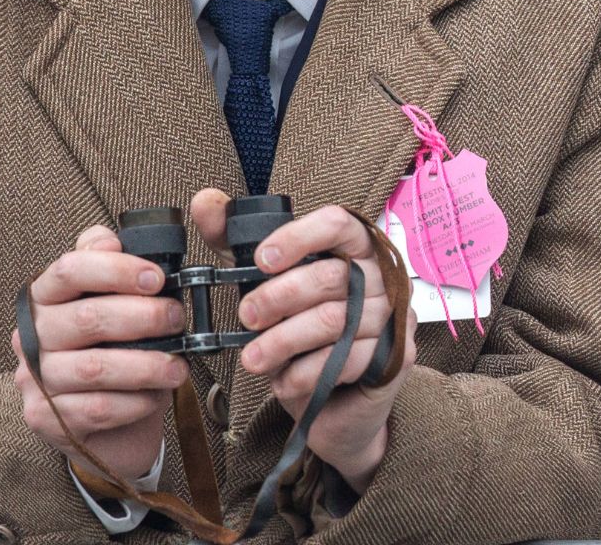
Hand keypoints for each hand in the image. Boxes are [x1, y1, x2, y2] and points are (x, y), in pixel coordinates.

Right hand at [11, 224, 190, 481]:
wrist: (105, 424)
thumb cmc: (114, 352)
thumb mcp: (115, 305)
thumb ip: (112, 269)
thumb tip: (110, 241)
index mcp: (46, 298)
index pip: (70, 269)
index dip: (116, 270)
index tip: (158, 279)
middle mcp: (30, 336)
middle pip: (87, 318)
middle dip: (144, 317)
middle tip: (179, 320)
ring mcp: (33, 379)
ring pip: (93, 368)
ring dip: (146, 366)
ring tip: (178, 368)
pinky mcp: (44, 418)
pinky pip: (95, 408)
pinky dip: (134, 402)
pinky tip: (154, 398)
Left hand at [193, 189, 410, 492]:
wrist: (335, 399)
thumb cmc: (301, 331)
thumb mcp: (264, 283)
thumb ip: (236, 242)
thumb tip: (205, 201)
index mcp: (356, 248)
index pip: (338, 223)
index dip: (298, 238)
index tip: (260, 261)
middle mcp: (383, 276)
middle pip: (329, 276)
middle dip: (277, 299)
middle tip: (245, 318)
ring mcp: (395, 316)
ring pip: (333, 321)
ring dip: (283, 342)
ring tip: (253, 359)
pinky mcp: (396, 356)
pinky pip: (347, 360)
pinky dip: (306, 373)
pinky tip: (285, 380)